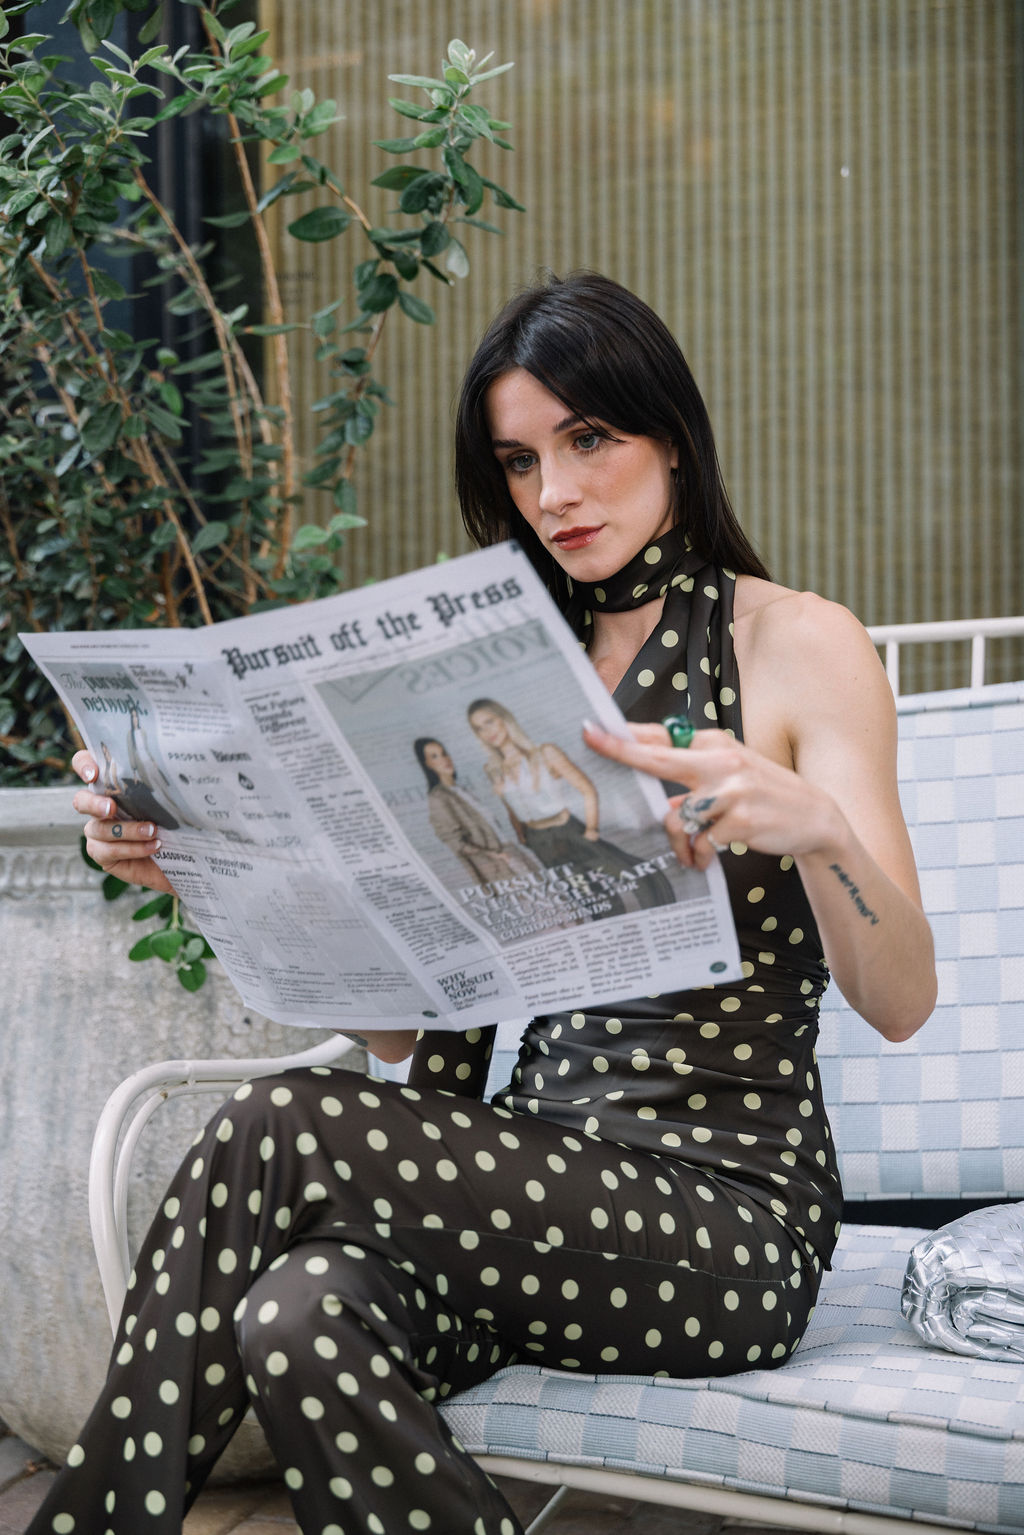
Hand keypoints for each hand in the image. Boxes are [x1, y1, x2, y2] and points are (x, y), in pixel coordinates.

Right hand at [71, 751, 174, 892]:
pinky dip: (132, 848)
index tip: (93, 774)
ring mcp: (98, 832)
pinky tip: (152, 847)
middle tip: (111, 808)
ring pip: (100, 829)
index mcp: (112, 786)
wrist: (182, 856)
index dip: (84, 766)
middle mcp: (99, 807)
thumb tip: (175, 770)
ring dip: (128, 830)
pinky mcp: (102, 854)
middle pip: (80, 800)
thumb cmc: (175, 821)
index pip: (86, 766)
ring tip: (153, 831)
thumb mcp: (170, 799)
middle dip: (93, 803)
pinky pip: (109, 851)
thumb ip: (161, 784)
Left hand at [581, 721, 837, 871]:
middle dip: (622, 753)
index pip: (661, 737)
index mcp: (715, 745)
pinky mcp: (740, 820)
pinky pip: (699, 843)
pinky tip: (709, 857)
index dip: (624, 735)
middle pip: (659, 759)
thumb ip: (692, 778)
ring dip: (678, 843)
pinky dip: (699, 855)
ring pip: (676, 818)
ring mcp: (731, 790)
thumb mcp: (730, 772)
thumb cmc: (762, 794)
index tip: (590, 729)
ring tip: (690, 854)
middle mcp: (722, 761)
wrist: (814, 818)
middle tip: (590, 744)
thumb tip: (654, 799)